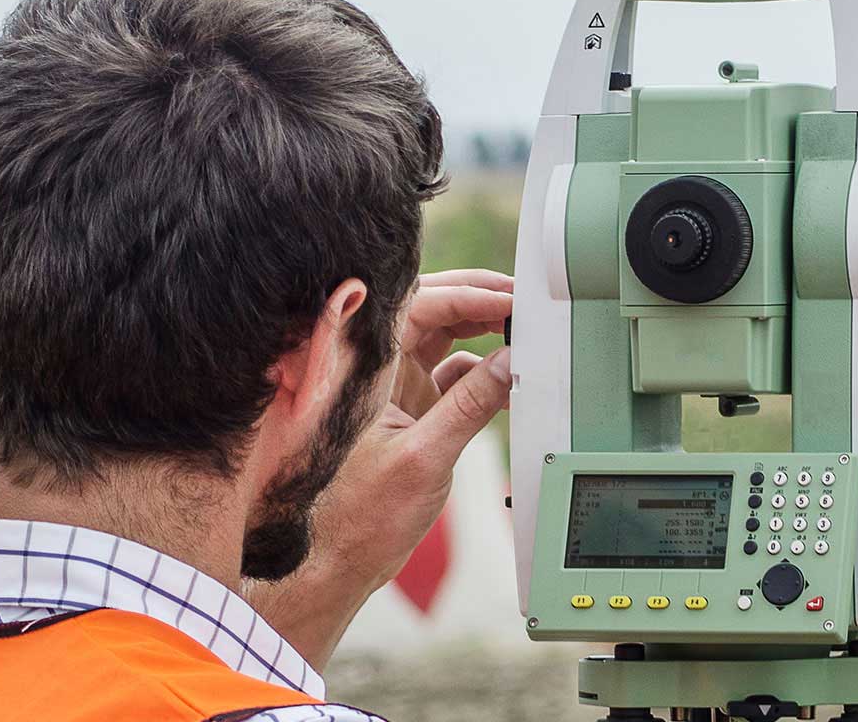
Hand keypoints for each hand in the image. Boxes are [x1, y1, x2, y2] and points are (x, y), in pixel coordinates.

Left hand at [249, 269, 513, 669]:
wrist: (333, 563)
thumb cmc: (357, 519)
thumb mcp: (425, 458)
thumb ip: (472, 405)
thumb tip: (512, 362)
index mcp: (364, 370)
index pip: (419, 305)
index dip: (470, 294)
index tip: (511, 299)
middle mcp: (375, 371)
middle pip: (431, 310)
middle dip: (479, 301)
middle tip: (523, 302)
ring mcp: (391, 389)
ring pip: (441, 338)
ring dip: (481, 332)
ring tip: (522, 333)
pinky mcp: (406, 412)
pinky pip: (448, 375)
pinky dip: (479, 373)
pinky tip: (509, 381)